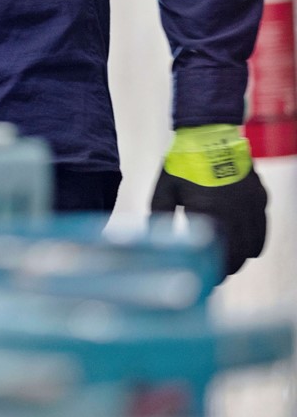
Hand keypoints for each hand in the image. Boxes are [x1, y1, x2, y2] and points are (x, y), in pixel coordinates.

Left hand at [150, 124, 267, 276]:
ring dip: (240, 256)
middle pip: (237, 257)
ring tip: (227, 261)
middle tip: (215, 274)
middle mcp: (235, 214)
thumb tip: (154, 237)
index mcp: (210, 214)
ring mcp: (251, 206)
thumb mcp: (165, 188)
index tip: (206, 281)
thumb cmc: (183, 162)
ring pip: (253, 246)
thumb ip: (160, 215)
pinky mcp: (259, 198)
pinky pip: (262, 229)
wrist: (209, 135)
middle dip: (226, 269)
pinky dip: (254, 240)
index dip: (213, 274)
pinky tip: (243, 243)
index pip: (217, 257)